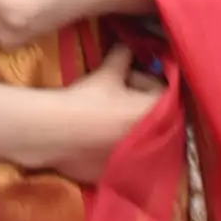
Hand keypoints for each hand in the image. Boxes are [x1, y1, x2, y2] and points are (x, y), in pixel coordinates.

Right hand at [52, 45, 164, 184]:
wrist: (58, 133)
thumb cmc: (88, 100)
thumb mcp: (108, 72)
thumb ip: (123, 55)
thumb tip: (127, 45)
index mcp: (157, 111)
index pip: (163, 90)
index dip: (144, 80)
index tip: (126, 76)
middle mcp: (155, 138)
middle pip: (156, 116)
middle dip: (140, 105)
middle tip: (119, 96)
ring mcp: (139, 160)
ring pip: (143, 137)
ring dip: (132, 126)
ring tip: (110, 117)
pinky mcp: (122, 174)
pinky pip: (129, 157)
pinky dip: (120, 146)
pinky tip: (102, 138)